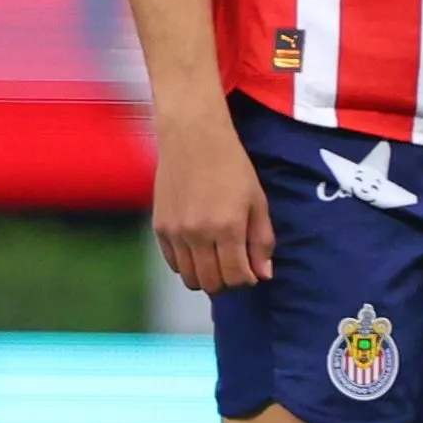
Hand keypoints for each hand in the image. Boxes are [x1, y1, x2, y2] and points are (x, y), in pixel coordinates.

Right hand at [152, 110, 272, 295]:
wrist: (192, 139)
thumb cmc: (232, 167)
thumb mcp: (257, 202)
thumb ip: (261, 240)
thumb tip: (263, 274)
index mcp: (228, 228)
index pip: (236, 277)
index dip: (248, 281)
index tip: (252, 272)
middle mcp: (198, 234)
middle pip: (211, 283)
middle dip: (227, 282)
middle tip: (235, 268)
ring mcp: (175, 232)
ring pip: (189, 277)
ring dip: (206, 276)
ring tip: (216, 261)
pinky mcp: (159, 228)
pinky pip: (173, 263)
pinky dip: (187, 265)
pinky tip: (198, 250)